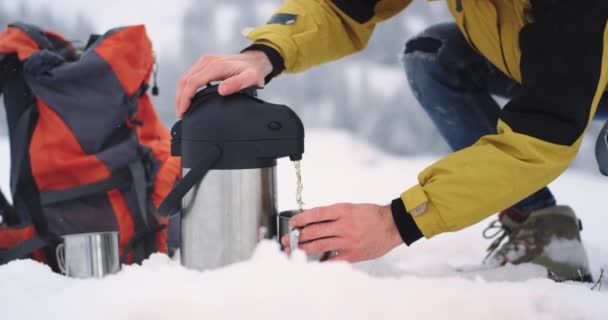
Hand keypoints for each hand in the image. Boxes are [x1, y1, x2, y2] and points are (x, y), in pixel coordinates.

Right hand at [175, 50, 272, 117]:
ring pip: (185, 78)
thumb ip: (237, 83)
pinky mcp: (205, 64)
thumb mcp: (251, 78)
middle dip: (180, 98)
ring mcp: (205, 62)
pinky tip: (187, 98)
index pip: (193, 82)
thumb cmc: (254, 70)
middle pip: (185, 80)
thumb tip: (221, 90)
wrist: (256, 60)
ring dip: (181, 93)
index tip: (184, 111)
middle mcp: (207, 61)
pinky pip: (190, 76)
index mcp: (216, 66)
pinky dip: (186, 88)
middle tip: (180, 114)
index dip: (186, 98)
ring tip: (181, 108)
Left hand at [281, 203, 403, 262]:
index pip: (315, 214)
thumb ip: (333, 214)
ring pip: (318, 245)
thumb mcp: (351, 207)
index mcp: (343, 210)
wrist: (392, 226)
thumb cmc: (371, 215)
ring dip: (302, 248)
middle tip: (287, 239)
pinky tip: (309, 262)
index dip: (300, 219)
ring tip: (292, 250)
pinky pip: (330, 260)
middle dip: (296, 236)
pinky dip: (318, 261)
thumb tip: (312, 221)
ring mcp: (347, 241)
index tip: (292, 223)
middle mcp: (343, 225)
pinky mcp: (351, 255)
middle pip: (313, 231)